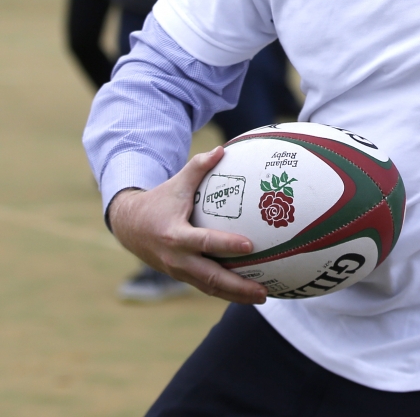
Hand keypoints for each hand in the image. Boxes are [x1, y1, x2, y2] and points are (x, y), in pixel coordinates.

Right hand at [107, 147, 267, 303]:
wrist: (129, 226)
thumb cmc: (159, 200)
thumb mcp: (176, 183)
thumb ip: (198, 167)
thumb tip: (221, 149)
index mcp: (174, 235)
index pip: (204, 242)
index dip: (226, 245)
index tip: (250, 246)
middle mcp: (176, 259)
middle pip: (209, 276)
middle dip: (237, 285)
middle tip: (263, 290)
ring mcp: (178, 271)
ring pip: (209, 287)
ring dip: (235, 295)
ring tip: (263, 297)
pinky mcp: (181, 277)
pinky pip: (206, 287)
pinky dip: (226, 292)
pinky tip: (248, 293)